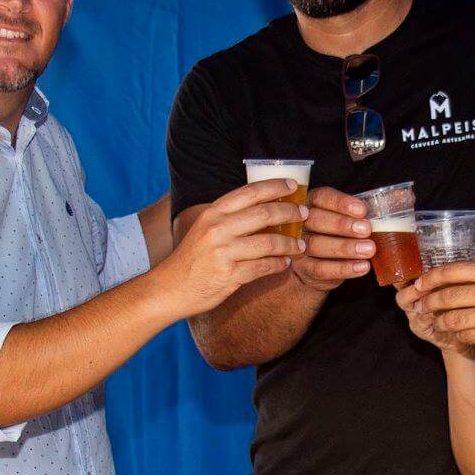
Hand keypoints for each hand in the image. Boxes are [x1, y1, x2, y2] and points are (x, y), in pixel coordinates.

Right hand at [155, 179, 304, 316]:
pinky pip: (264, 267)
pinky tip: (286, 263)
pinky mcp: (229, 275)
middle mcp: (218, 229)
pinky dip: (279, 264)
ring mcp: (223, 252)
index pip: (250, 192)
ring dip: (290, 244)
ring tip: (300, 245)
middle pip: (264, 214)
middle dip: (290, 212)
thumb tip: (264, 208)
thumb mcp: (205, 229)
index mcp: (213, 213)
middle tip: (305, 214)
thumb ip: (230, 218)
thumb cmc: (192, 259)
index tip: (294, 185)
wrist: (170, 288)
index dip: (275, 186)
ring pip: (269, 242)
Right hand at [290, 186, 373, 291]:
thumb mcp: (346, 218)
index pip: (322, 197)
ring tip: (369, 249)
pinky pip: (322, 269)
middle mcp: (300, 223)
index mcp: (311, 203)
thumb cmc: (337, 234)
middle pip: (316, 219)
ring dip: (345, 247)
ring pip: (317, 245)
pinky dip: (344, 268)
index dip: (341, 203)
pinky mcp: (304, 268)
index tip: (362, 210)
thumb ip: (361, 213)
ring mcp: (298, 246)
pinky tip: (363, 266)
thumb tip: (393, 205)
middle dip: (342, 224)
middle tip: (366, 230)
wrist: (320, 264)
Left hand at [409, 261, 474, 357]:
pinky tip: (457, 335)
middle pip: (445, 297)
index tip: (419, 284)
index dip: (429, 278)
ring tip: (437, 323)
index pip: (450, 271)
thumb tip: (467, 274)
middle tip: (421, 306)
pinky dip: (457, 335)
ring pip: (451, 319)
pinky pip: (465, 336)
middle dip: (428, 303)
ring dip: (440, 322)